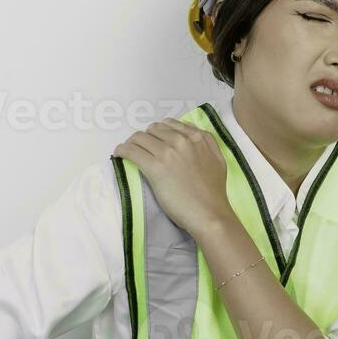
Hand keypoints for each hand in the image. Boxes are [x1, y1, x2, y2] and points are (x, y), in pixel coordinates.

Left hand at [112, 118, 232, 237]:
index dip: (158, 132)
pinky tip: (119, 154)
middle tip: (142, 149)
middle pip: (152, 130)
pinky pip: (131, 151)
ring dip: (131, 143)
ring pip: (139, 138)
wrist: (209, 213)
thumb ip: (206, 141)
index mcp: (196, 137)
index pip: (169, 124)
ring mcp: (167, 153)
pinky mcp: (154, 167)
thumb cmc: (214, 192)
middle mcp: (181, 141)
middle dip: (145, 138)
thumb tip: (187, 127)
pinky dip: (122, 151)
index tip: (153, 141)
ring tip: (129, 152)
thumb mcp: (218, 159)